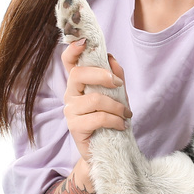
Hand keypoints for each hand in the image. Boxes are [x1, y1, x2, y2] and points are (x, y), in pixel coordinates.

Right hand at [60, 39, 131, 162]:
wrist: (106, 151)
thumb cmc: (109, 121)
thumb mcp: (117, 96)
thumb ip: (115, 76)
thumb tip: (111, 58)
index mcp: (78, 84)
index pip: (68, 62)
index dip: (72, 50)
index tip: (84, 42)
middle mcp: (70, 95)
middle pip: (79, 74)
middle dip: (102, 75)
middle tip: (118, 84)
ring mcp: (70, 111)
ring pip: (94, 99)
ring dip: (116, 106)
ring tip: (126, 115)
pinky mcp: (75, 127)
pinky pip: (98, 117)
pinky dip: (115, 120)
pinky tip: (122, 125)